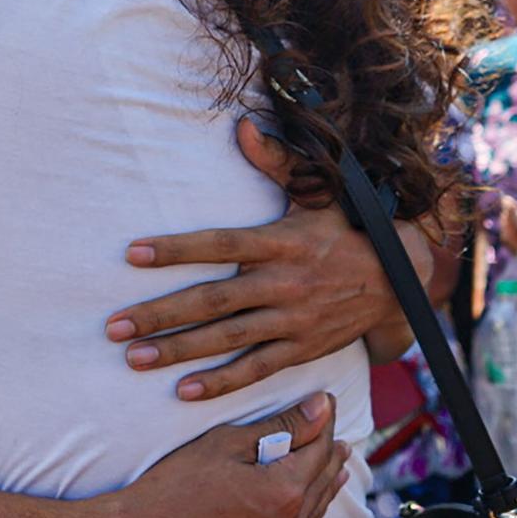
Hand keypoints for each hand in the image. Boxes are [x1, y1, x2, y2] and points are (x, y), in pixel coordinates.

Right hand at [104, 393, 351, 517]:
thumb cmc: (182, 481)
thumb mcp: (229, 443)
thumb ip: (281, 426)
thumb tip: (320, 406)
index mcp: (286, 488)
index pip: (319, 445)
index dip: (324, 417)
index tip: (325, 397)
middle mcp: (292, 517)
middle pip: (324, 473)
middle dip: (330, 443)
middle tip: (330, 418)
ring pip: (320, 499)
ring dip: (328, 472)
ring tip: (338, 452)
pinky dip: (316, 498)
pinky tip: (316, 491)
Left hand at [105, 119, 429, 401]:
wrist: (401, 279)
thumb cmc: (346, 228)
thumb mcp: (318, 190)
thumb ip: (276, 162)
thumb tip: (243, 127)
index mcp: (280, 241)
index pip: (218, 244)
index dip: (175, 249)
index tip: (131, 253)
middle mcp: (283, 282)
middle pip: (212, 300)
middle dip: (160, 314)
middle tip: (115, 326)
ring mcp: (292, 320)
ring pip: (227, 339)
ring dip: (178, 350)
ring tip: (133, 358)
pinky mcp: (301, 349)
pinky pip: (256, 369)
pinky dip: (221, 382)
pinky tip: (183, 390)